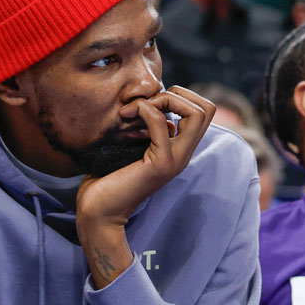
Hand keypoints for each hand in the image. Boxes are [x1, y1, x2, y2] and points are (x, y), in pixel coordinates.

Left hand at [75, 86, 213, 287]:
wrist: (97, 211)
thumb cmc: (106, 178)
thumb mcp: (128, 145)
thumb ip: (142, 127)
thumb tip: (143, 101)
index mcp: (178, 149)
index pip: (202, 111)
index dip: (180, 96)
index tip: (147, 103)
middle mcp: (182, 154)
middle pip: (207, 108)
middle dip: (176, 93)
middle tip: (144, 103)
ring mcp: (175, 160)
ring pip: (196, 113)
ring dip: (163, 99)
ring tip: (134, 110)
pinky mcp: (160, 164)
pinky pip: (162, 123)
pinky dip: (145, 109)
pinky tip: (126, 116)